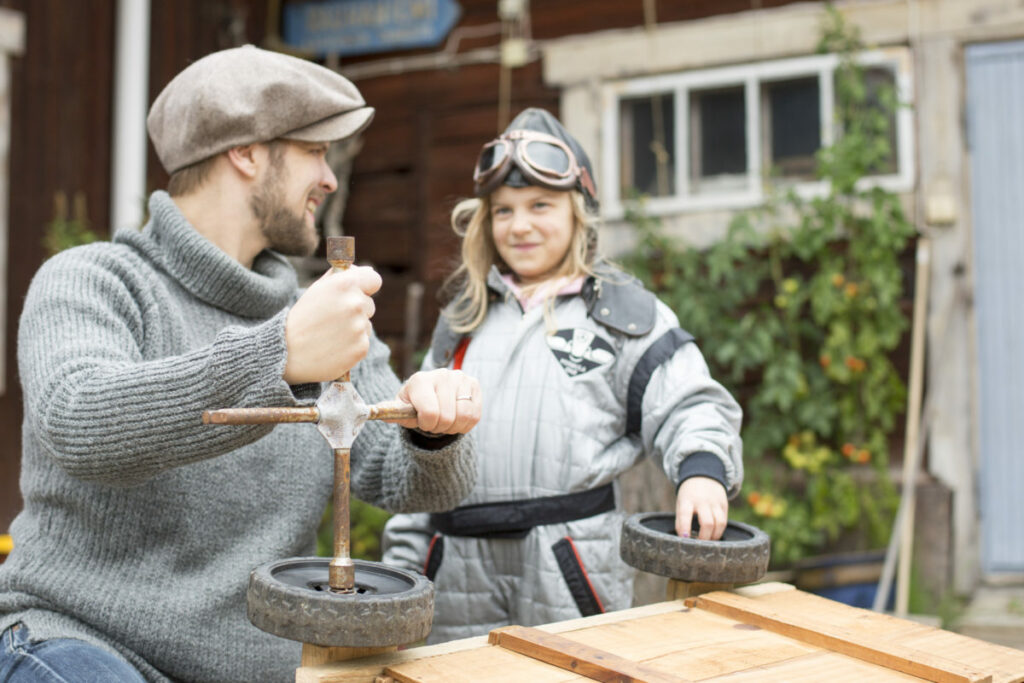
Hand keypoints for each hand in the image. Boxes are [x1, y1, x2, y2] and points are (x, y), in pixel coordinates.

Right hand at [282, 265, 381, 383]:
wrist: (287, 351)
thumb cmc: (303, 318)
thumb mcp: (317, 290)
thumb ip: (340, 277)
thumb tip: (363, 270)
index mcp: (344, 284)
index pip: (374, 279)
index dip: (367, 286)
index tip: (361, 292)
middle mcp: (355, 303)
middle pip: (370, 304)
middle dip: (356, 310)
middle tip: (333, 319)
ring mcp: (359, 326)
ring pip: (366, 324)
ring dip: (354, 328)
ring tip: (330, 333)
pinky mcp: (361, 347)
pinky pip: (364, 341)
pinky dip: (352, 345)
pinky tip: (334, 346)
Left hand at [385, 369, 480, 434]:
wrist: (431, 393)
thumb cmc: (414, 403)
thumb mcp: (402, 408)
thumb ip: (393, 412)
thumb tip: (379, 414)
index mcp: (420, 380)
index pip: (430, 412)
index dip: (426, 424)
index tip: (423, 422)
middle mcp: (442, 375)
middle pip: (447, 418)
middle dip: (439, 427)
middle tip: (434, 422)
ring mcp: (460, 378)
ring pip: (464, 416)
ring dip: (454, 427)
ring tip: (445, 421)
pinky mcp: (474, 385)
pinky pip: (475, 415)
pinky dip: (465, 424)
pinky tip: (456, 418)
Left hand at [675, 476, 728, 539]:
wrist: (703, 475)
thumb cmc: (689, 495)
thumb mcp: (680, 504)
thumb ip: (681, 521)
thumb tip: (684, 539)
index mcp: (687, 499)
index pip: (685, 514)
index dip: (685, 527)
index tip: (685, 538)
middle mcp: (703, 500)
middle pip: (707, 522)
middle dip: (704, 537)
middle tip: (698, 545)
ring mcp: (715, 502)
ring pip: (720, 523)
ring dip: (714, 537)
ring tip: (707, 542)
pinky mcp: (724, 505)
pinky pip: (724, 521)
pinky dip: (719, 531)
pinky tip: (713, 535)